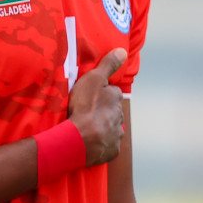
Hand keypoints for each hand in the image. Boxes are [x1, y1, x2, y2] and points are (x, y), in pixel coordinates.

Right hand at [69, 47, 126, 165]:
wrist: (80, 139)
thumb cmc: (85, 107)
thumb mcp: (94, 79)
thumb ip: (108, 65)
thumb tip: (123, 51)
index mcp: (116, 100)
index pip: (111, 94)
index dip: (99, 95)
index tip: (88, 99)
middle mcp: (120, 117)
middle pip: (111, 112)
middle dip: (101, 112)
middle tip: (84, 114)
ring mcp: (116, 136)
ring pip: (109, 129)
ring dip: (100, 129)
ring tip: (84, 130)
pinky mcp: (111, 151)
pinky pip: (106, 147)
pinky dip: (99, 145)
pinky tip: (88, 143)